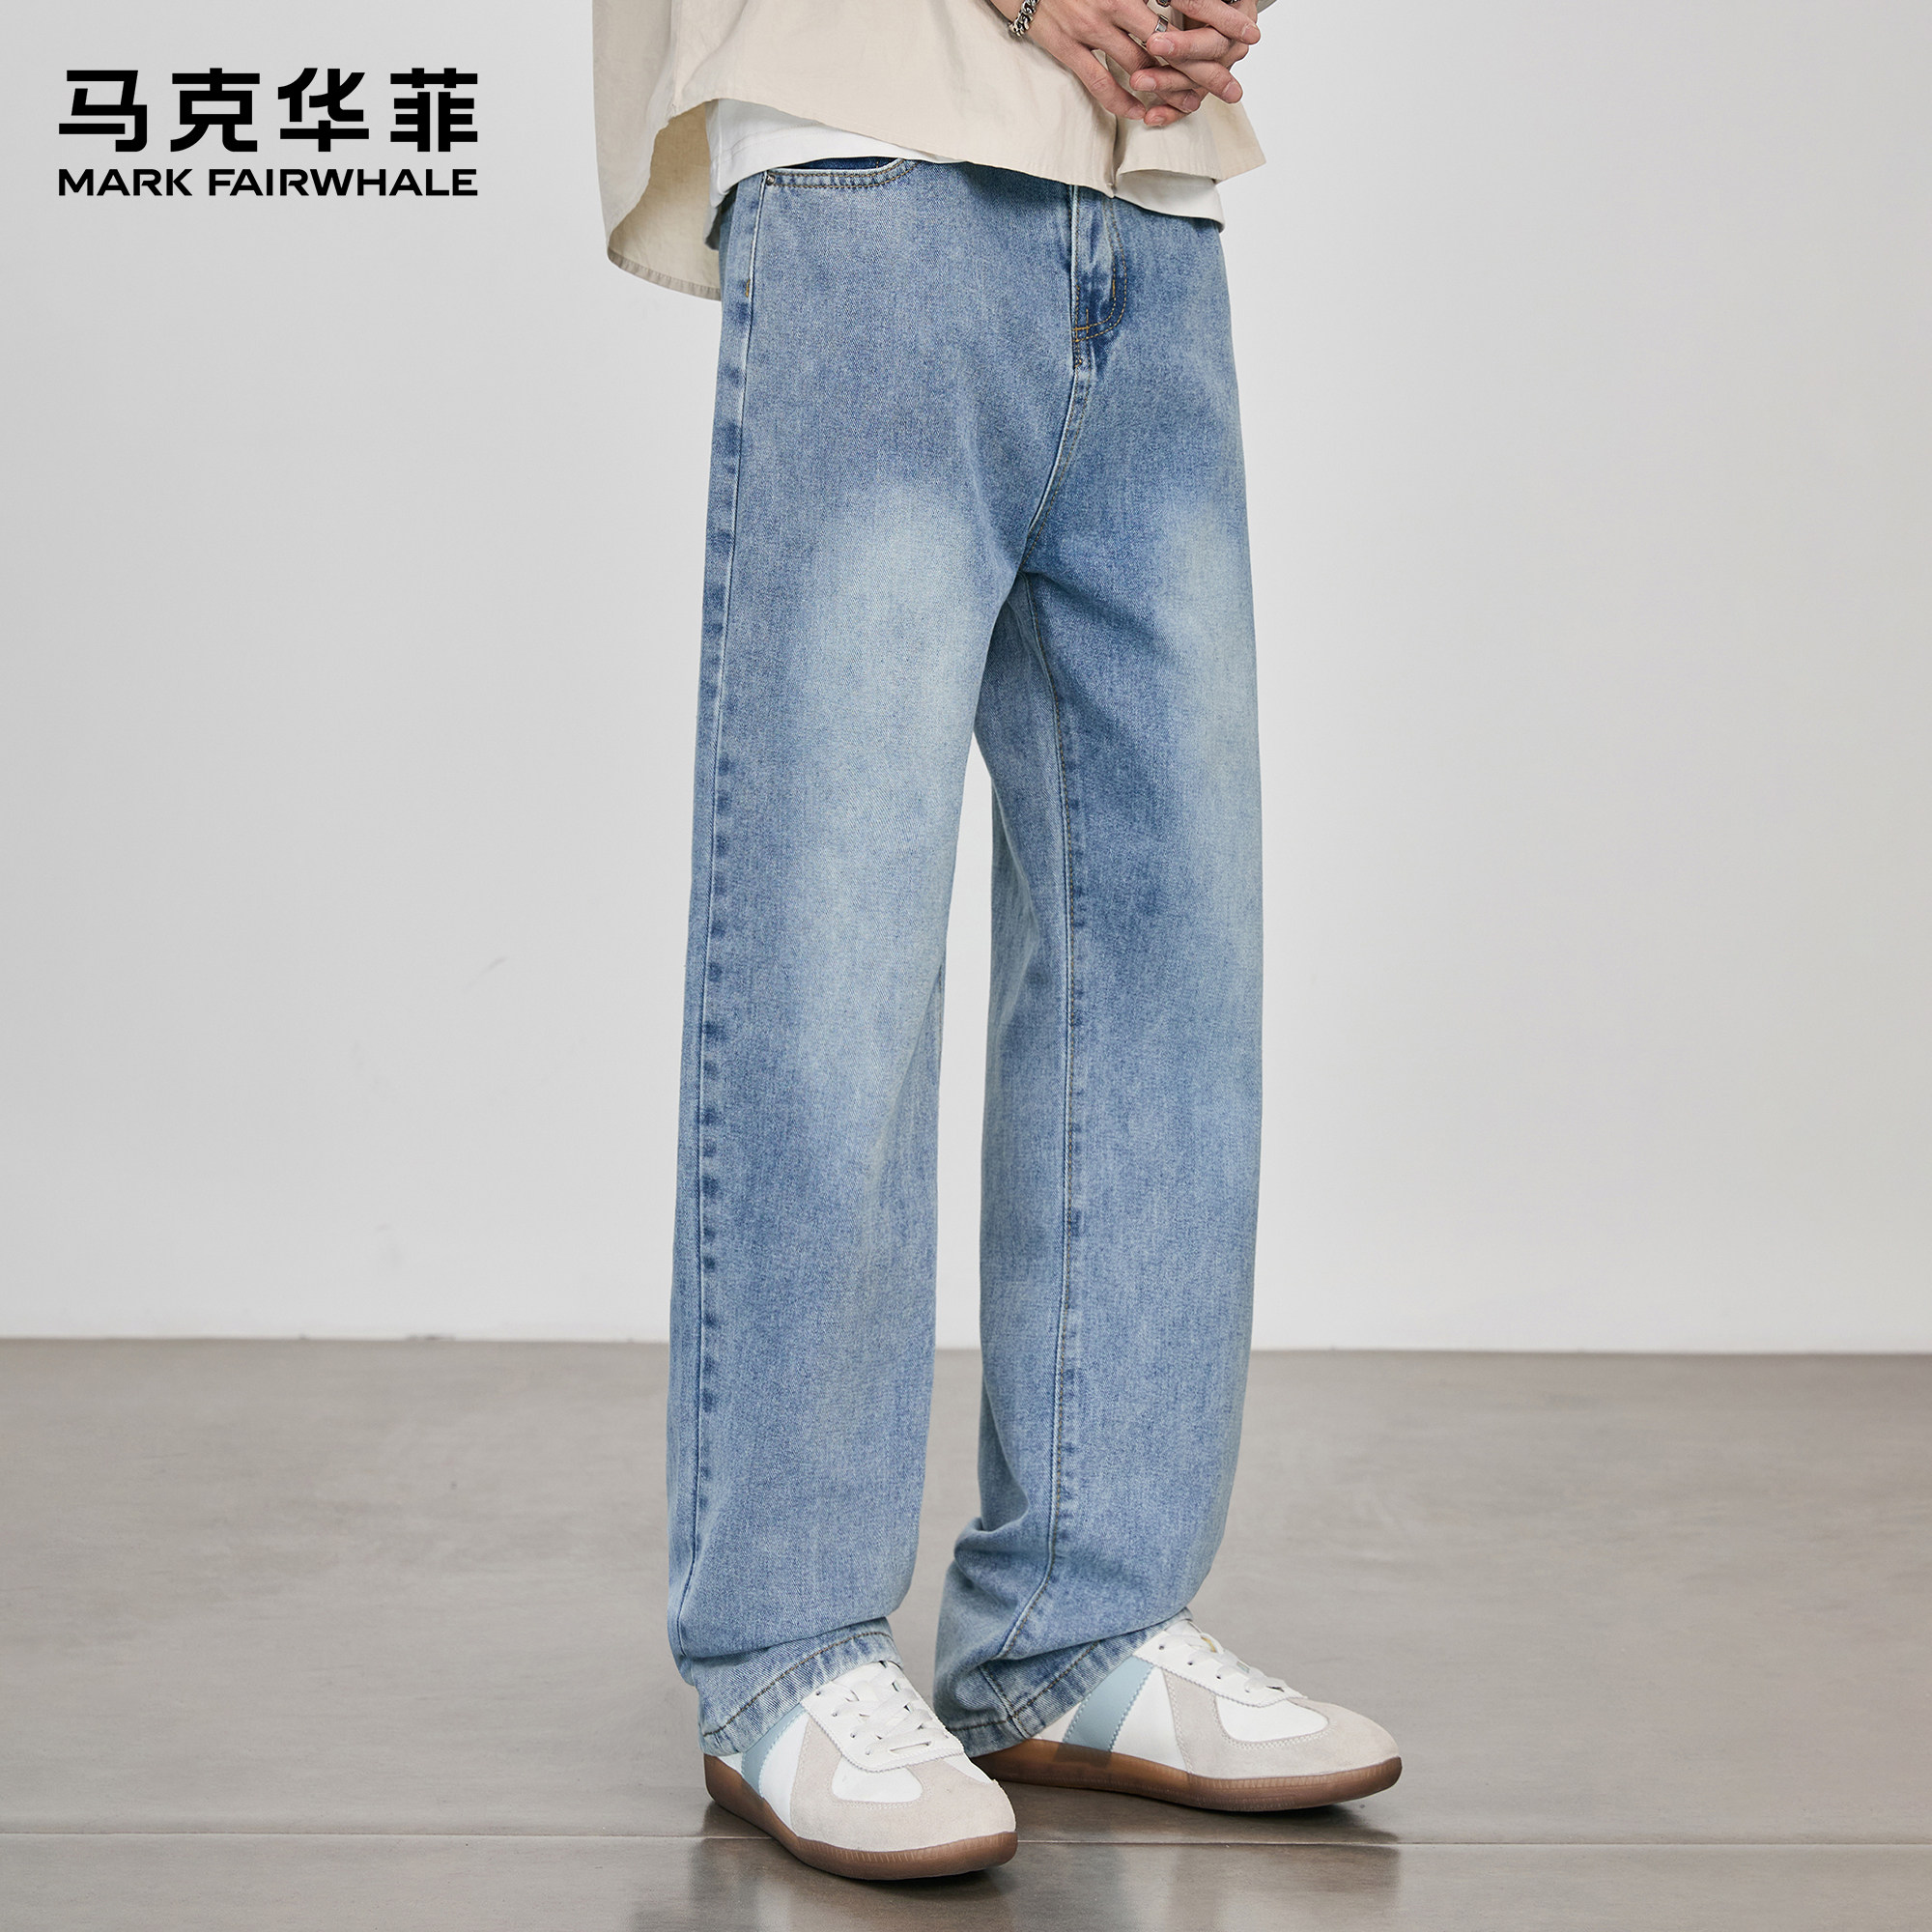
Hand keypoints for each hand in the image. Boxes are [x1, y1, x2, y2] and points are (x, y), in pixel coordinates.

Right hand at [999, 0, 1261, 128]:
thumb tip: (1174, 5)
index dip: (1221, 18)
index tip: (1250, 36)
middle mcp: (1116, 0)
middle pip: (1172, 42)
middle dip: (1205, 68)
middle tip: (1232, 89)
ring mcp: (1090, 24)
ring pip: (1141, 68)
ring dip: (1169, 92)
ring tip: (1193, 107)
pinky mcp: (1066, 46)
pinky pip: (1101, 83)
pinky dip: (1124, 103)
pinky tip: (1142, 114)